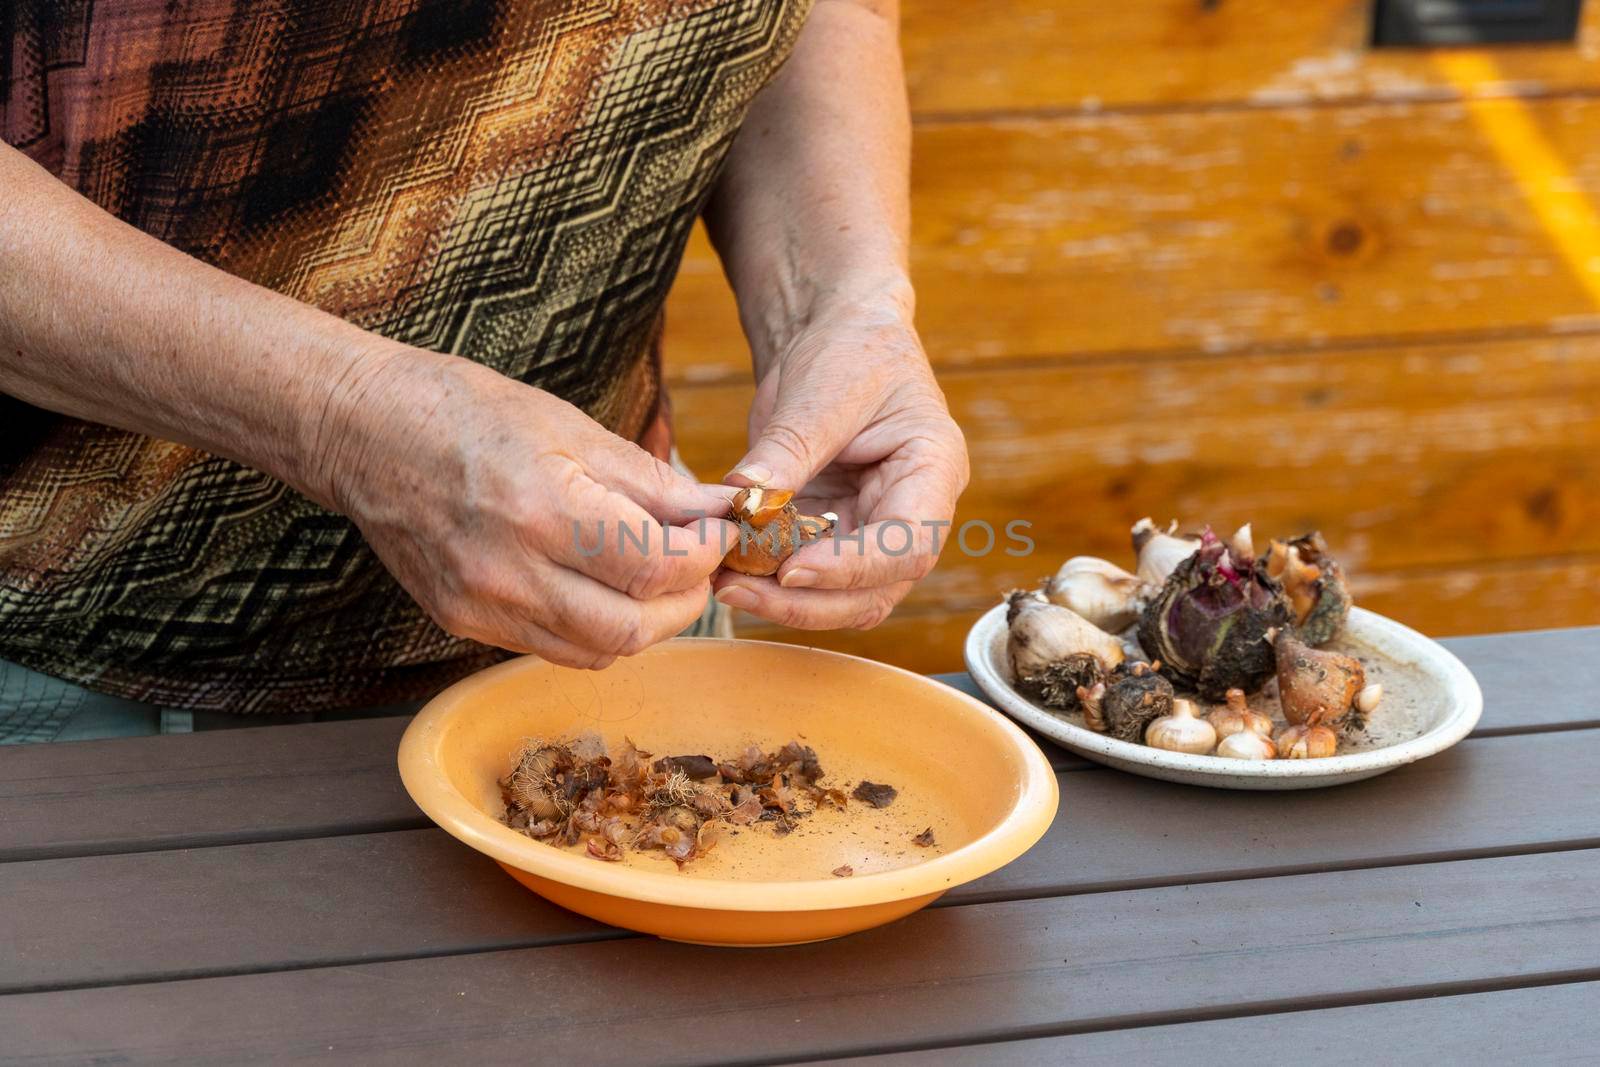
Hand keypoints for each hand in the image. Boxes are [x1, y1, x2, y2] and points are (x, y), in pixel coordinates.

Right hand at [315, 348, 735, 667]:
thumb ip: (650, 481)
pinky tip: (604, 590)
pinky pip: (553, 648)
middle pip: (634, 629)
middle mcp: (510, 571)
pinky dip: (596, 631)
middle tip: (698, 565)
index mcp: (543, 509)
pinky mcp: (463, 623)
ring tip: (657, 580)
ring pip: (597, 652)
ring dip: (645, 624)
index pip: (656, 567)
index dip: (704, 555)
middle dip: (686, 601)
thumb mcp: (570, 426)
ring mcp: (482, 606)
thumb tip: (716, 509)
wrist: (363, 432)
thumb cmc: (466, 413)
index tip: (718, 532)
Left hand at [713, 298, 968, 628]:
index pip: (908, 544)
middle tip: (737, 590)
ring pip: (841, 597)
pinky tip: (725, 568)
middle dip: (808, 602)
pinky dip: (767, 580)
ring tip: (723, 584)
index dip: (852, 568)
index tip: (790, 569)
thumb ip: (790, 449)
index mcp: (934, 470)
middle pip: (876, 589)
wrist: (837, 333)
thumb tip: (746, 504)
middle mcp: (913, 512)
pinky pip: (807, 575)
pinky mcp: (832, 533)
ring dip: (783, 601)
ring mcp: (873, 529)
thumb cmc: (850, 348)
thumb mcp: (821, 390)